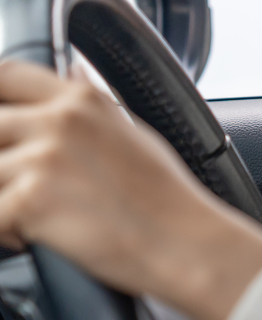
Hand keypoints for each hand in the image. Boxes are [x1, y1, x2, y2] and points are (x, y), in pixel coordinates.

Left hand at [0, 63, 261, 319]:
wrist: (186, 245)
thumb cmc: (170, 200)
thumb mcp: (135, 130)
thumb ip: (93, 102)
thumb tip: (74, 74)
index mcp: (82, 101)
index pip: (7, 76)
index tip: (6, 130)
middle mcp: (60, 122)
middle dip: (4, 160)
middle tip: (22, 184)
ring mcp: (43, 160)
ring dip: (4, 198)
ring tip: (35, 217)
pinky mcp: (30, 201)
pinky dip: (5, 231)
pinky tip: (34, 237)